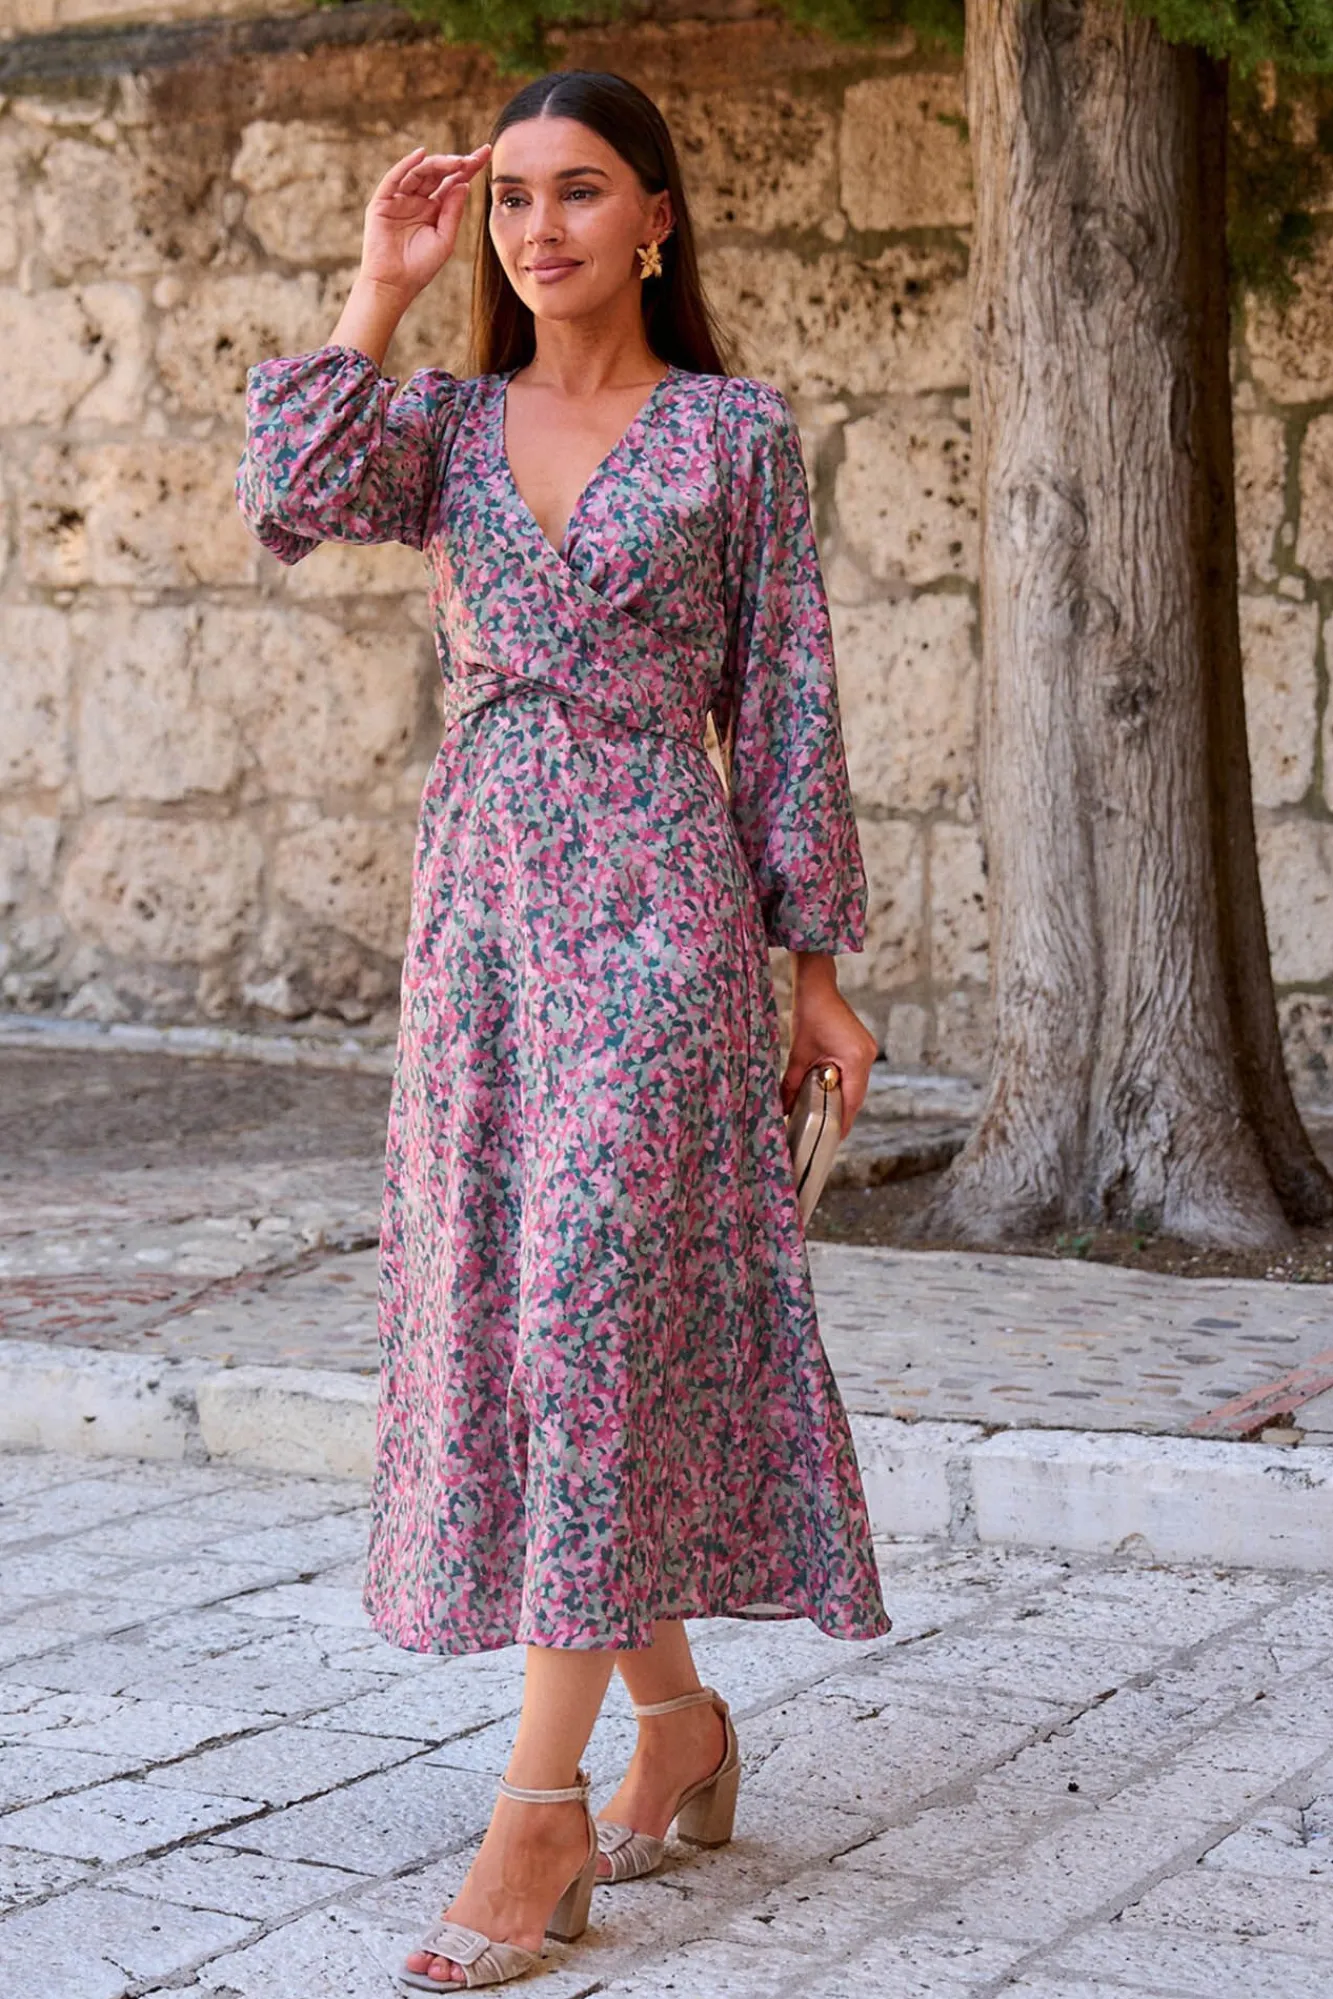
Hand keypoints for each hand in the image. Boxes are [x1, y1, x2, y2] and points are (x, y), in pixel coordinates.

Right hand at [358, 142, 491, 300]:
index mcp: (435, 209)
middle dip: (455, 163)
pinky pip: (394, 178)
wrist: (394, 284)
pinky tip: (421, 156)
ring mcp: (400, 199)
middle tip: (472, 158)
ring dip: (438, 164)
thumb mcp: (445, 239)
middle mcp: (418, 200)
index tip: (486, 152)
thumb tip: (464, 184)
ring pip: (419, 173)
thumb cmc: (420, 267)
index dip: (469, 167)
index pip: (453, 182)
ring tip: (456, 162)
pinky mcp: (382, 202)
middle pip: (438, 173)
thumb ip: (453, 212)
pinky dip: (406, 165)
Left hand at [780, 960, 877, 1140]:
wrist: (817, 988)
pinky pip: (855, 1074)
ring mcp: (867, 1050)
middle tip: (827, 1133)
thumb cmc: (809, 1015)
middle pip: (857, 1095)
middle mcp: (867, 1055)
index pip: (852, 1099)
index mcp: (856, 1058)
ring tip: (827, 1117)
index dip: (843, 1121)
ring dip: (843, 1099)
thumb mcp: (798, 1054)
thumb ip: (791, 1084)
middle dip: (842, 1113)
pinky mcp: (862, 1047)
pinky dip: (844, 1085)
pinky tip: (830, 1094)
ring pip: (857, 1085)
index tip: (833, 1139)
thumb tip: (784, 1109)